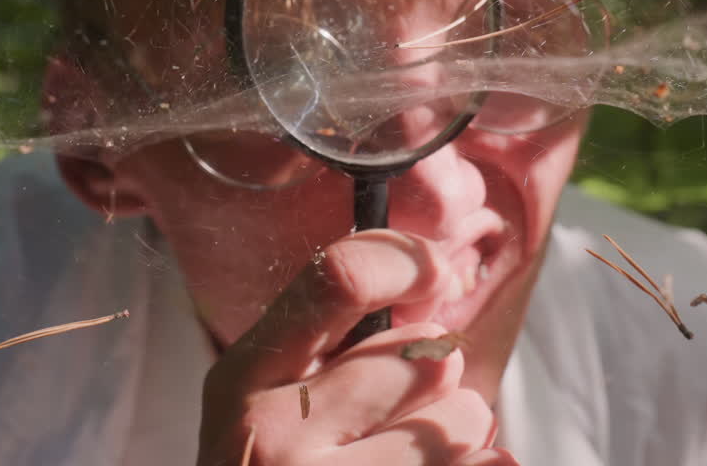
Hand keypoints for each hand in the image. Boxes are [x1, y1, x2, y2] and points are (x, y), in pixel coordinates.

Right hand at [197, 229, 516, 465]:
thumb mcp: (265, 405)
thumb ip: (330, 348)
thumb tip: (436, 283)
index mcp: (242, 382)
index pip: (339, 280)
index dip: (404, 261)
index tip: (435, 273)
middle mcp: (275, 439)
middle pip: (424, 359)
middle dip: (435, 376)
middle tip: (399, 410)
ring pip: (464, 422)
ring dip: (457, 435)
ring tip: (407, 458)